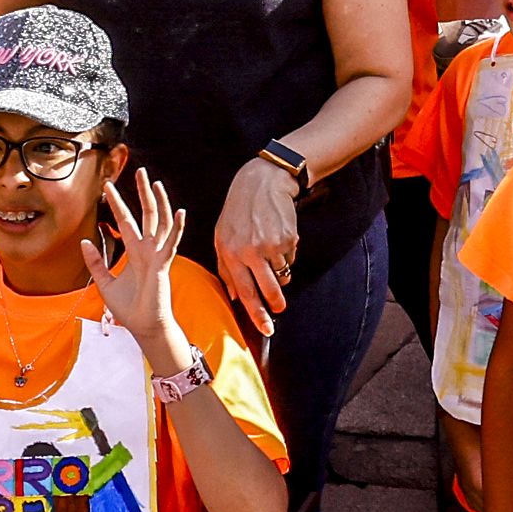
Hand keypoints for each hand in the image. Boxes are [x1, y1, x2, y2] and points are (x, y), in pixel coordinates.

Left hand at [88, 171, 194, 352]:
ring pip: (161, 222)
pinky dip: (177, 227)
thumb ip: (96, 262)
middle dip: (142, 193)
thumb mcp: (105, 282)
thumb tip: (84, 241)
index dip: (118, 203)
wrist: (143, 326)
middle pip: (147, 214)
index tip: (107, 186)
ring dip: (159, 202)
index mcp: (136, 251)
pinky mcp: (163, 265)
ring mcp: (158, 255)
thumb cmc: (129, 308)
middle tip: (139, 171)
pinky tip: (179, 211)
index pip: (126, 220)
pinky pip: (171, 243)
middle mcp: (148, 249)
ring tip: (155, 183)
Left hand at [210, 152, 301, 325]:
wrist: (261, 182)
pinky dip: (286, 254)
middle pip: (268, 290)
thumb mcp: (221, 237)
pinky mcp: (288, 238)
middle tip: (279, 309)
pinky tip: (278, 238)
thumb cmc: (238, 211)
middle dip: (276, 303)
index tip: (266, 329)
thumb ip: (225, 268)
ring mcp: (271, 245)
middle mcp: (251, 252)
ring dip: (280, 273)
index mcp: (231, 253)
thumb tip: (234, 297)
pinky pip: (291, 258)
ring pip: (282, 275)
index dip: (257, 314)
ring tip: (272, 255)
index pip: (245, 292)